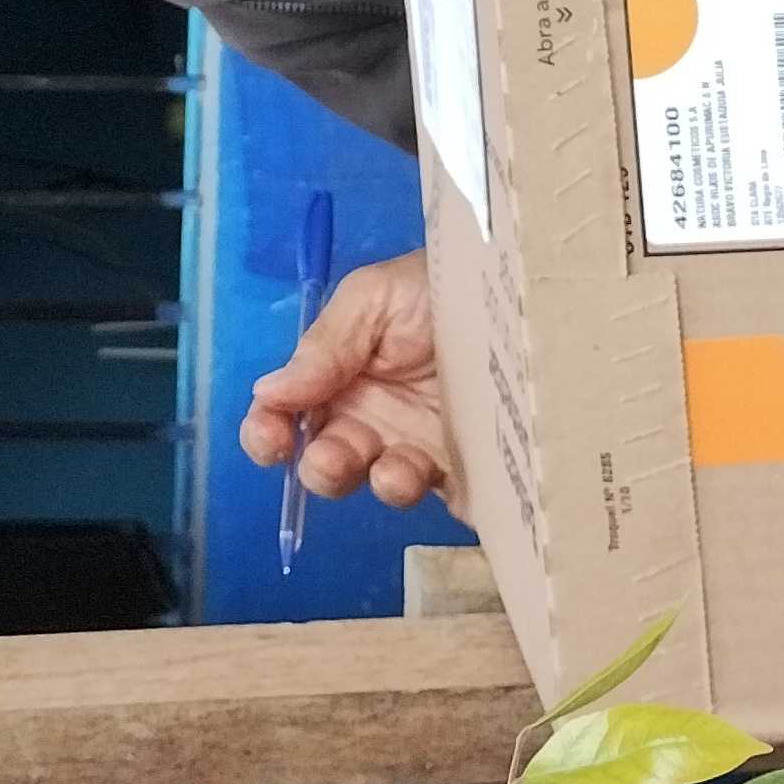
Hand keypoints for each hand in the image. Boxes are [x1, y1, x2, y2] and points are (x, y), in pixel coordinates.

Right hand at [239, 248, 456, 508]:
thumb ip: (324, 345)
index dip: (267, 433)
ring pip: (383, 485)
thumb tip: (266, 394)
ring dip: (380, 482)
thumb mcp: (373, 296)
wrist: (517, 289)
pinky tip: (439, 472)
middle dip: (321, 467)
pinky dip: (444, 496)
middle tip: (332, 457)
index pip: (286, 417)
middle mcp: (372, 420)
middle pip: (327, 462)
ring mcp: (420, 447)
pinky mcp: (469, 469)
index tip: (271, 438)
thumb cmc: (436, 286)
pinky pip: (446, 497)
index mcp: (339, 378)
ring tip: (395, 470)